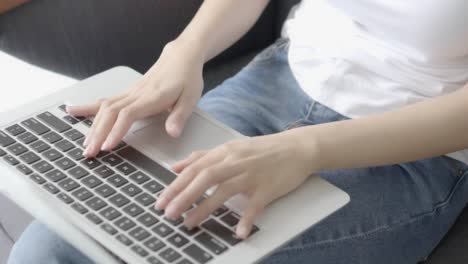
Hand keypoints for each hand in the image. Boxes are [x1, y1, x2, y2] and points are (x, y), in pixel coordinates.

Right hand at [67, 40, 204, 156]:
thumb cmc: (187, 78)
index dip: (117, 130)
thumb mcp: (191, 98)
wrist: (181, 57)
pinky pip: (104, 100)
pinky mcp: (127, 92)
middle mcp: (137, 94)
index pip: (128, 114)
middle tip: (89, 153)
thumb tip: (173, 133)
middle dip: (98, 133)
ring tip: (84, 144)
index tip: (107, 146)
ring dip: (93, 126)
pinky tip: (72, 111)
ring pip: (104, 108)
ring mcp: (130, 92)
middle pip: (111, 113)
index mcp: (152, 97)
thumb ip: (180, 116)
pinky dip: (88, 107)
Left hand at [156, 131, 315, 238]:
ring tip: (190, 223)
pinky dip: (247, 219)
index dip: (176, 185)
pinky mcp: (269, 187)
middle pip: (205, 177)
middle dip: (184, 196)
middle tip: (168, 213)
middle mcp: (236, 161)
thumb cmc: (263, 150)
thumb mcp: (231, 148)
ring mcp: (252, 174)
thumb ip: (203, 156)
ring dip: (205, 207)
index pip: (195, 168)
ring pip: (225, 190)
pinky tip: (238, 232)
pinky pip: (256, 205)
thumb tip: (176, 166)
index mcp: (225, 152)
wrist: (297, 148)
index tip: (161, 200)